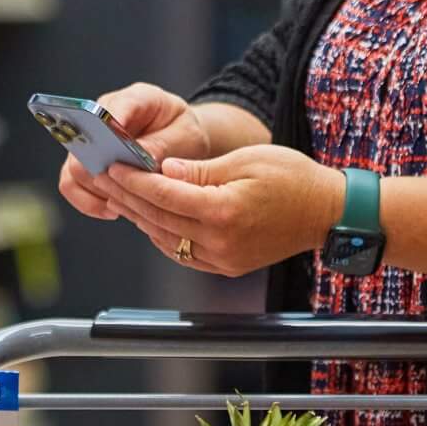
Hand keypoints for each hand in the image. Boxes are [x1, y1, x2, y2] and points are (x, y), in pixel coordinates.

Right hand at [56, 84, 208, 222]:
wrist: (181, 140)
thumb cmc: (184, 133)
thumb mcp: (186, 136)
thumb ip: (164, 145)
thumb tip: (141, 158)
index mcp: (136, 98)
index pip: (117, 106)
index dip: (111, 123)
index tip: (117, 140)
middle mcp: (104, 115)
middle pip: (86, 142)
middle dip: (105, 169)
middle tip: (128, 186)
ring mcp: (91, 139)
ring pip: (75, 168)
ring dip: (97, 189)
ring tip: (123, 205)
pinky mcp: (85, 163)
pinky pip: (72, 185)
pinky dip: (88, 201)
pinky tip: (112, 210)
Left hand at [98, 145, 345, 277]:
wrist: (328, 213)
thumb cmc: (293, 178)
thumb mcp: (246, 160)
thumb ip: (200, 170)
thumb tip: (163, 170)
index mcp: (224, 211)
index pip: (165, 195)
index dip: (133, 180)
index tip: (110, 165)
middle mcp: (220, 241)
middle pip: (159, 218)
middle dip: (126, 196)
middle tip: (99, 177)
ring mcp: (223, 258)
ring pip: (166, 238)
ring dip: (138, 215)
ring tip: (115, 194)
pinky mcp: (227, 265)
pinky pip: (182, 252)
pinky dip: (161, 233)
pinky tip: (146, 216)